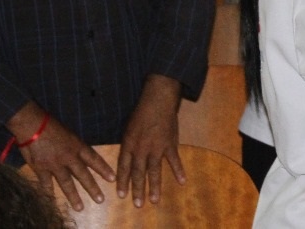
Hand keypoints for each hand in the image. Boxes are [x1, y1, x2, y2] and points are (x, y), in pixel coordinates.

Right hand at [18, 111, 115, 210]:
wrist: (33, 124)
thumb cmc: (51, 125)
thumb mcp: (69, 133)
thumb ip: (75, 145)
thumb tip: (82, 154)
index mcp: (77, 146)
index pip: (94, 159)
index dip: (104, 170)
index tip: (113, 179)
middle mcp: (69, 157)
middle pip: (83, 175)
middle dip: (92, 188)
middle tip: (100, 200)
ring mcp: (55, 164)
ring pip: (67, 183)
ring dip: (74, 196)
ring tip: (80, 208)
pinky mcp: (41, 168)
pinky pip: (46, 183)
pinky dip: (48, 192)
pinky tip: (52, 201)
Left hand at [116, 76, 183, 206]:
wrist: (158, 100)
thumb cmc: (142, 112)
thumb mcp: (129, 128)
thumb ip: (129, 145)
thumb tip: (128, 159)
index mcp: (129, 144)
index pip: (124, 167)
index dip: (123, 182)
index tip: (122, 195)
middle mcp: (141, 149)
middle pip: (138, 173)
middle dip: (137, 189)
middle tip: (138, 204)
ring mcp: (157, 147)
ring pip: (154, 170)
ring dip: (154, 186)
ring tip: (154, 200)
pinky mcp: (170, 144)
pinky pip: (174, 160)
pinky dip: (178, 171)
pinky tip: (182, 182)